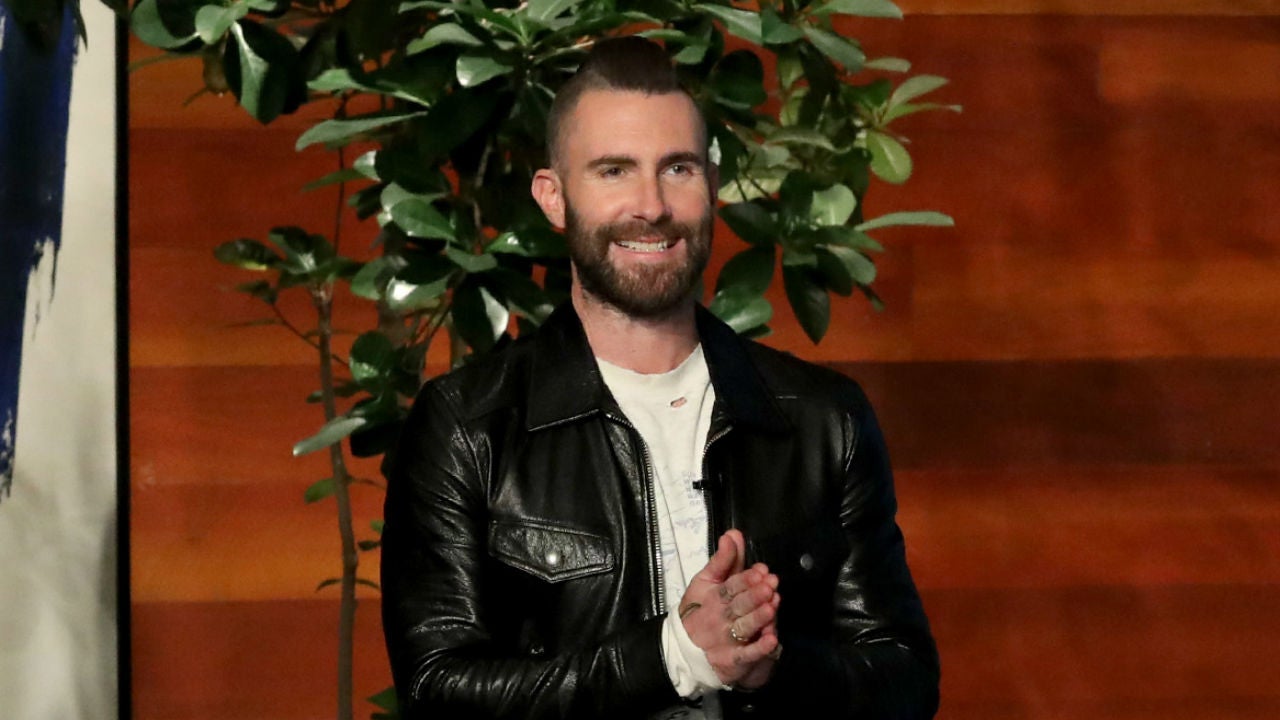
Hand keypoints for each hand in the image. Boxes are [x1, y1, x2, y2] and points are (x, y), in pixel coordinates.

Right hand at [677, 529, 781, 685]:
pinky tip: (772, 640)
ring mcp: (725, 640)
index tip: (762, 571)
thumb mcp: (706, 582)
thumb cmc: (700, 608)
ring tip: (771, 607)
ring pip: (743, 627)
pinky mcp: (731, 660)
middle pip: (738, 605)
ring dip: (757, 617)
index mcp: (712, 596)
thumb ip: (724, 559)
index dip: (746, 578)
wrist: (683, 648)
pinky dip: (758, 649)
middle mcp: (718, 617)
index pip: (729, 586)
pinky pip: (745, 655)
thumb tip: (733, 534)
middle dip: (754, 594)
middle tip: (770, 584)